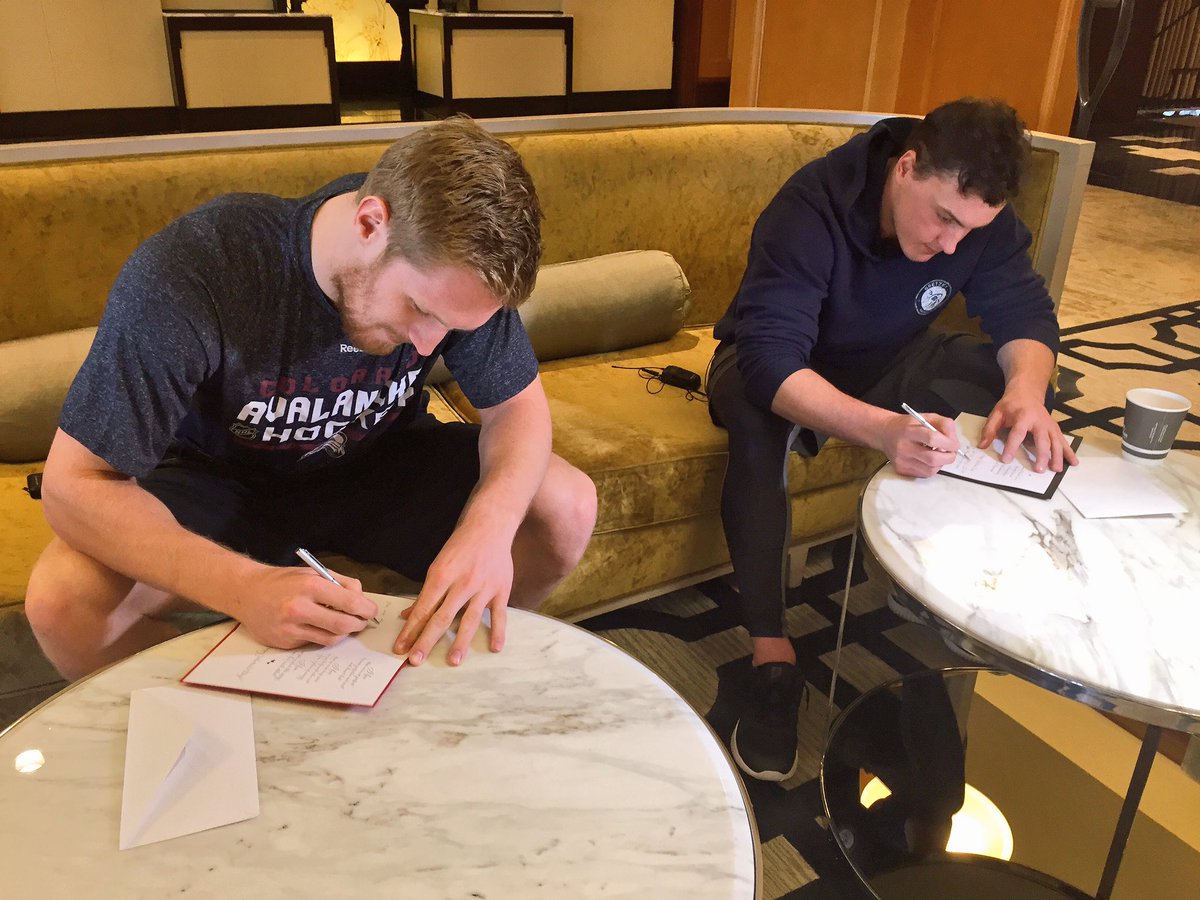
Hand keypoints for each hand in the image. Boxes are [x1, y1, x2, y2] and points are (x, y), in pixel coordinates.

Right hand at [234, 565, 377, 649]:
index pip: (350, 603)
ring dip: (343, 633)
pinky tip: (320, 626)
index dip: (367, 609)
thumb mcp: (312, 572)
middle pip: (343, 625)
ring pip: (331, 638)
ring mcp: (291, 627)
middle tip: (362, 621)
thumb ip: (340, 582)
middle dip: (359, 625)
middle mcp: (300, 608)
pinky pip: (314, 642)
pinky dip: (322, 636)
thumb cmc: (283, 580)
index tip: (371, 611)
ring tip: (344, 624)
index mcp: (310, 586)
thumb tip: (361, 597)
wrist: (247, 592)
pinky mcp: (285, 641)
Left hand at [393, 527, 512, 666]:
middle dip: (427, 640)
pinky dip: (498, 631)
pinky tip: (494, 648)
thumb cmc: (460, 547)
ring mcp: (483, 588)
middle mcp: (462, 583)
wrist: (490, 527)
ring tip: (452, 661)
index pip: (423, 609)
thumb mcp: (438, 565)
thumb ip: (427, 593)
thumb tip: (409, 616)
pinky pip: (499, 615)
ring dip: (460, 642)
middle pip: (442, 618)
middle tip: (415, 661)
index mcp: (442, 576)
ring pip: (470, 619)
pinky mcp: (501, 590)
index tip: (400, 648)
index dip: (410, 630)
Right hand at [880, 411, 960, 477]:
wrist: (886, 433)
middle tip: (951, 453)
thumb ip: (944, 425)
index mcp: (909, 430)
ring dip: (940, 464)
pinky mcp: (901, 470)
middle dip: (948, 457)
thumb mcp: (926, 417)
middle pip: (933, 459)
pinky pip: (924, 474)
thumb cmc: (909, 425)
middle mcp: (903, 447)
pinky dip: (932, 468)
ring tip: (938, 455)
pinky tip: (928, 460)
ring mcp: (901, 461)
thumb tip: (954, 442)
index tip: (954, 444)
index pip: (932, 438)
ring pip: (931, 470)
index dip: (949, 443)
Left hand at [979, 390, 1076, 472]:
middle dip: (1042, 455)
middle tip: (1039, 469)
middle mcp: (1039, 421)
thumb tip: (982, 446)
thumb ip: (989, 429)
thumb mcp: (997, 413)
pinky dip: (1069, 452)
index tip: (1006, 459)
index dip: (1012, 446)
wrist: (1027, 393)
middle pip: (1042, 439)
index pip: (1017, 433)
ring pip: (1056, 442)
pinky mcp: (1055, 429)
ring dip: (1057, 456)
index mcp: (1023, 416)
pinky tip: (1074, 462)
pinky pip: (1063, 441)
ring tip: (1056, 470)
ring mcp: (1049, 425)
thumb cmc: (1011, 405)